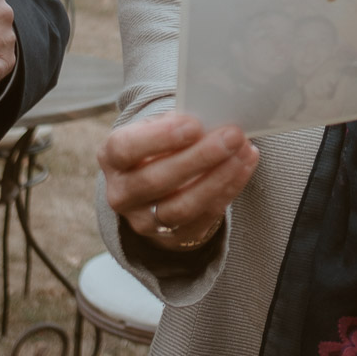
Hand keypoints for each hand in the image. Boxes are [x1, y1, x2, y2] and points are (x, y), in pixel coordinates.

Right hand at [99, 113, 259, 253]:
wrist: (154, 187)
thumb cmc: (158, 146)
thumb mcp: (157, 128)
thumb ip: (177, 123)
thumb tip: (213, 117)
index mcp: (111, 157)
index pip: (126, 149)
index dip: (160, 138)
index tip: (194, 125)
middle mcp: (121, 194)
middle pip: (157, 179)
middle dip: (200, 157)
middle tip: (232, 136)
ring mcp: (144, 221)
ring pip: (182, 206)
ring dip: (219, 177)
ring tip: (243, 152)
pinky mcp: (172, 238)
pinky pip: (204, 217)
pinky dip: (229, 189)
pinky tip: (244, 166)